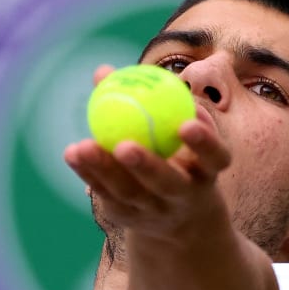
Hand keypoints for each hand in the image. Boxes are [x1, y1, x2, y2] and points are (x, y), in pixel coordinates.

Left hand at [64, 65, 232, 239]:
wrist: (179, 214)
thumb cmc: (179, 153)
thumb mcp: (176, 129)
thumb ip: (152, 99)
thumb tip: (104, 71)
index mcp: (208, 171)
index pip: (216, 158)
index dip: (205, 144)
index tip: (186, 124)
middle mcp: (186, 196)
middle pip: (169, 184)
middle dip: (148, 166)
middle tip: (124, 145)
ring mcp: (157, 211)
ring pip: (131, 193)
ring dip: (106, 170)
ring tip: (82, 146)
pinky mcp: (131, 219)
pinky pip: (108, 196)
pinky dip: (90, 174)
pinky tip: (72, 155)